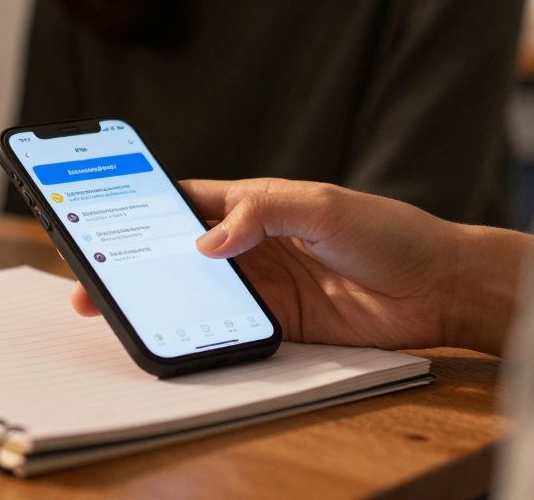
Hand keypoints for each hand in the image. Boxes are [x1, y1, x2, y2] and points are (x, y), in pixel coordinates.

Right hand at [69, 178, 533, 354]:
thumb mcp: (322, 205)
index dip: (145, 205)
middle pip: (179, 252)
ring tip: (120, 308)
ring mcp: (265, 285)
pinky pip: (229, 327)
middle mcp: (253, 244)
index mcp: (256, 202)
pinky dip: (200, 331)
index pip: (187, 200)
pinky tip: (175, 334)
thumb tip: (207, 243)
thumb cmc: (389, 230)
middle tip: (94, 275)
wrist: (440, 287)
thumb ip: (262, 214)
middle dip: (136, 261)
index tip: (103, 210)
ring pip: (197, 291)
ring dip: (161, 299)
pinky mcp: (281, 323)